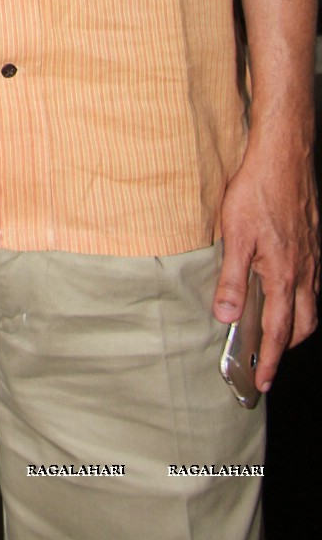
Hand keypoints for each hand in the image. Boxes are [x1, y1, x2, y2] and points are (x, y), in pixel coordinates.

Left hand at [213, 134, 319, 389]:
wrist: (285, 155)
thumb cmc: (257, 190)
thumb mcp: (235, 235)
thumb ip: (233, 279)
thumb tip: (228, 318)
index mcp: (284, 275)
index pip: (279, 332)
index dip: (270, 361)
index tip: (262, 384)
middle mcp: (304, 271)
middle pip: (303, 324)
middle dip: (287, 346)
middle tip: (268, 359)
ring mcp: (312, 256)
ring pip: (311, 304)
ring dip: (295, 322)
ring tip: (275, 328)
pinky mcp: (313, 241)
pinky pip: (312, 281)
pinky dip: (301, 297)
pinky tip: (285, 287)